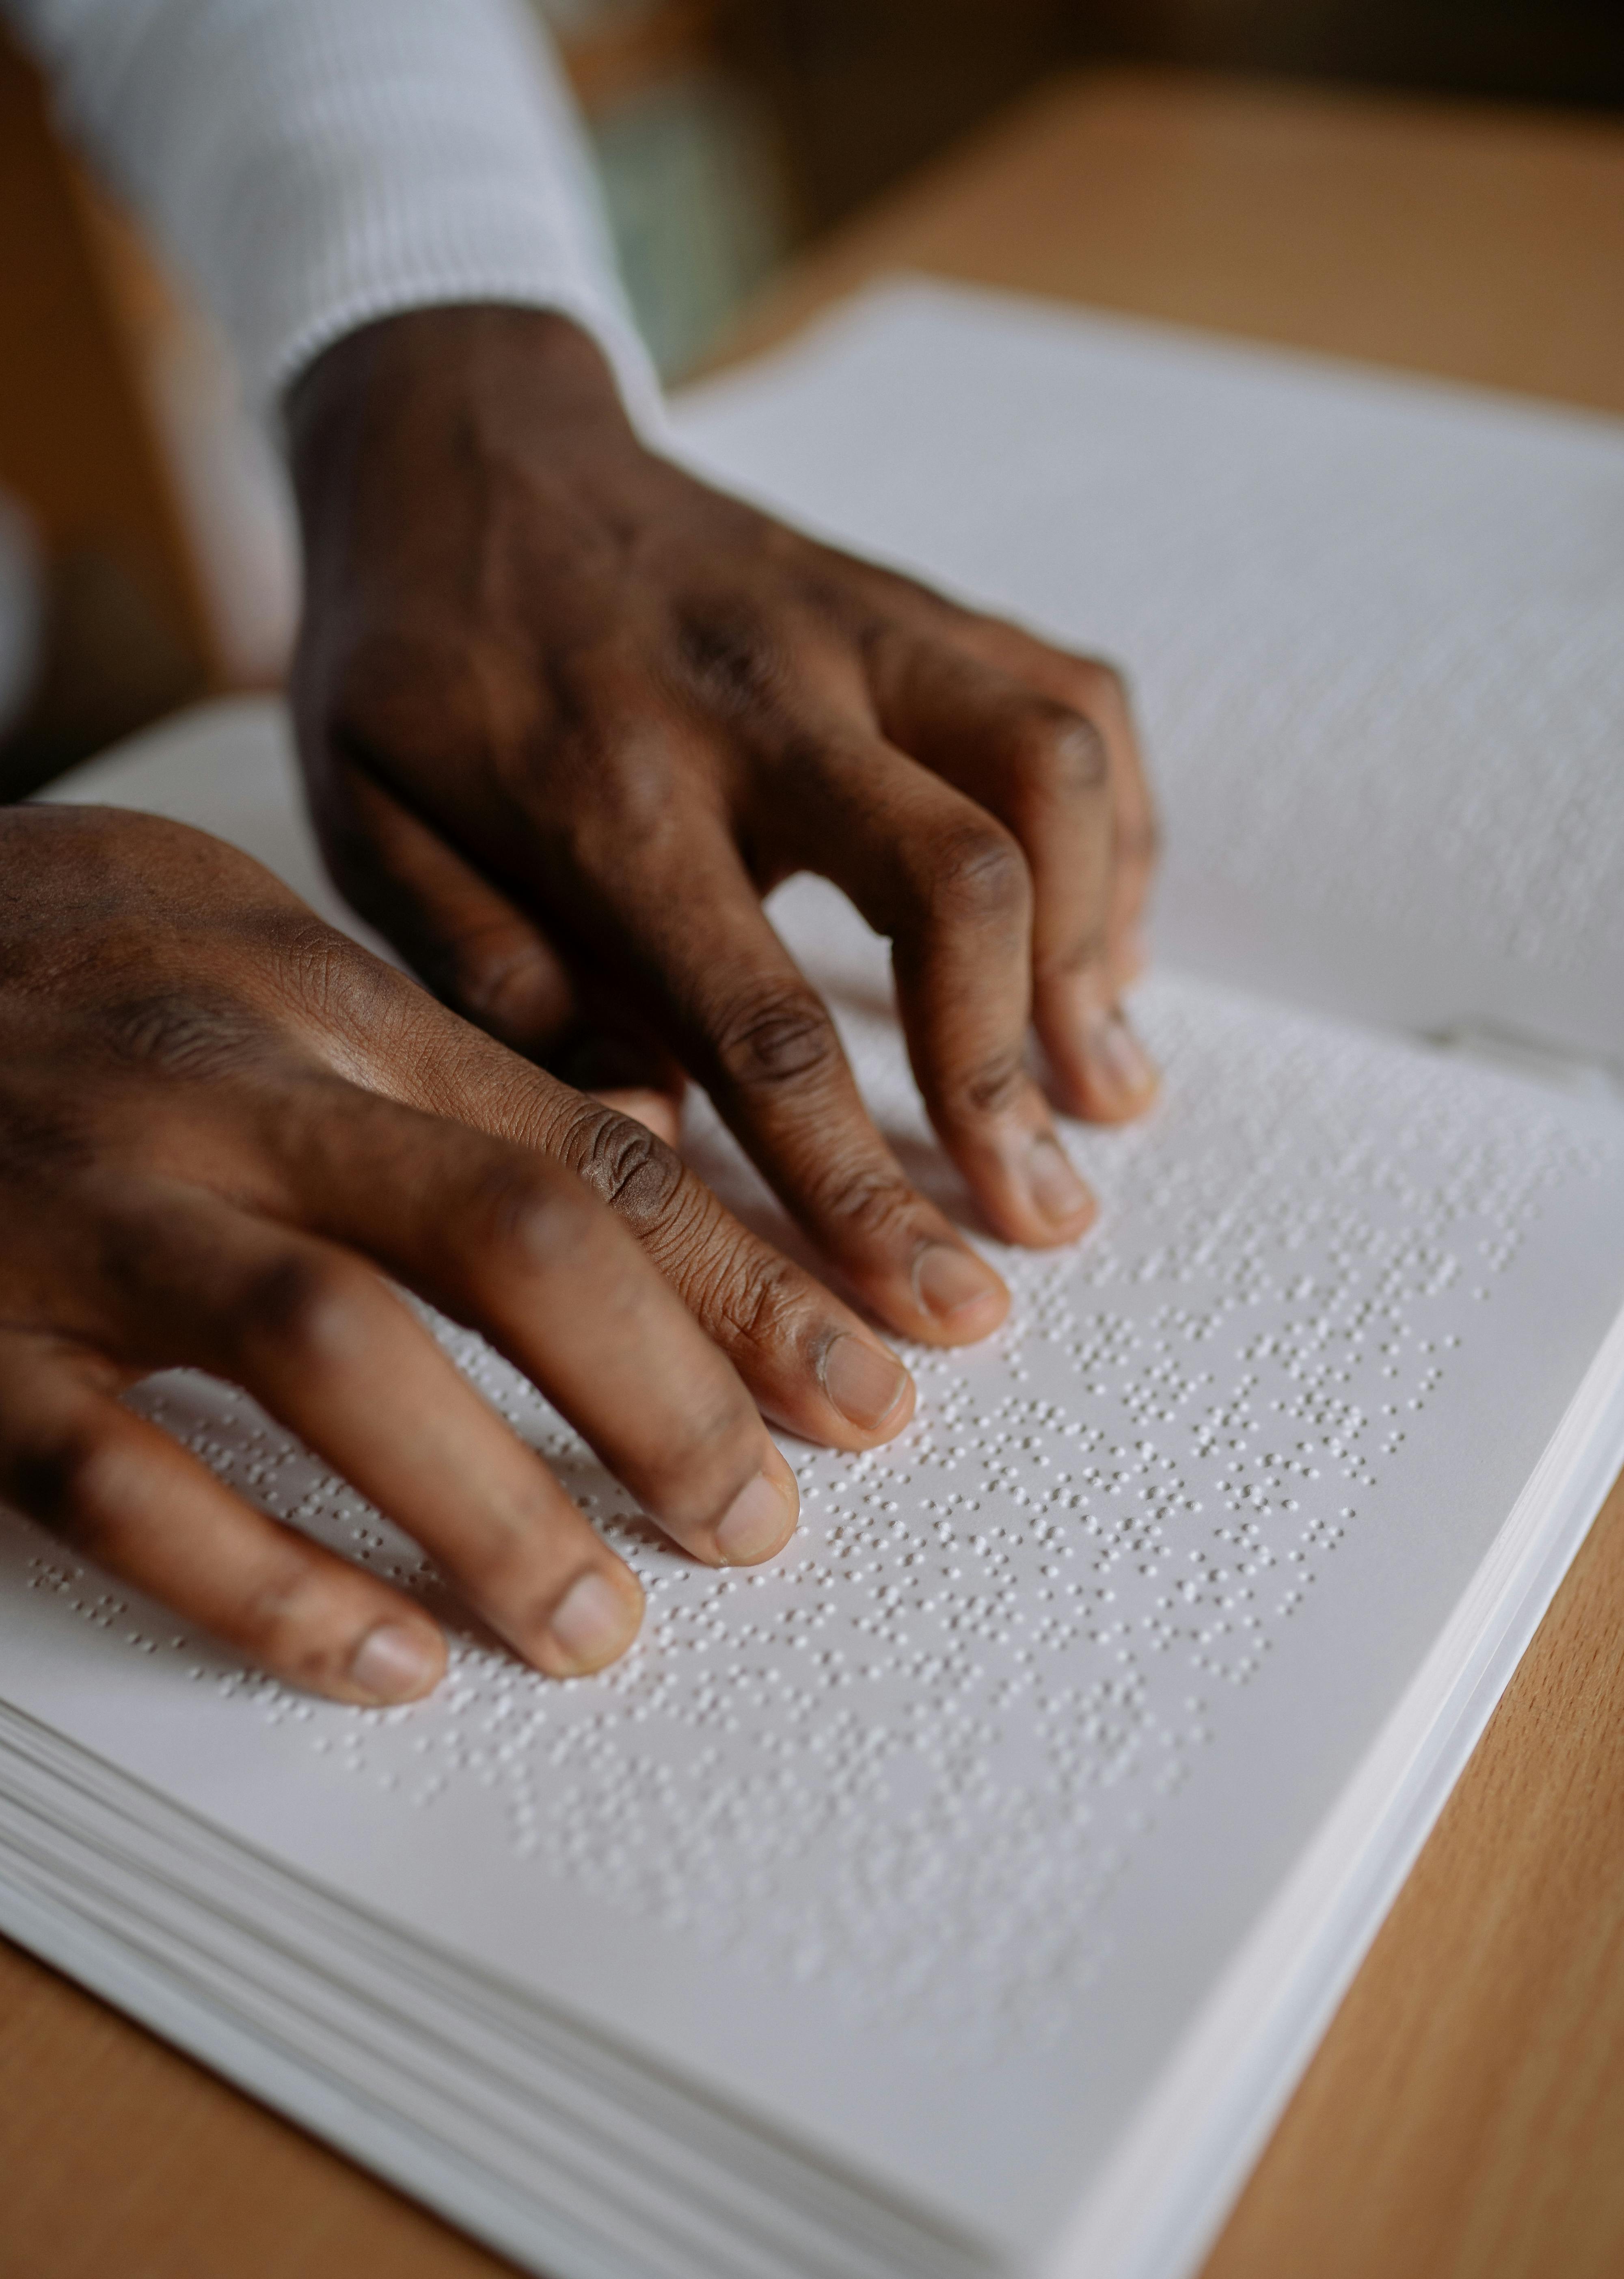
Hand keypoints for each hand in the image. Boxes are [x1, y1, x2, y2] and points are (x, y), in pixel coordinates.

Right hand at [0, 806, 916, 1703]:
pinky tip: (384, 1662)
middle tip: (764, 1522)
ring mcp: (75, 1217)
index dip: (746, 1277)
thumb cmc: (24, 970)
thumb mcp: (229, 951)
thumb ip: (415, 1062)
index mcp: (299, 994)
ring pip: (333, 1354)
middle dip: (668, 1391)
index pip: (580, 1142)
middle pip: (503, 1234)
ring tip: (602, 1626)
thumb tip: (632, 1170)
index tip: (875, 1379)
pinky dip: (263, 1583)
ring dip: (493, 1508)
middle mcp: (210, 1093)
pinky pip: (121, 1477)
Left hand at [290, 306, 1157, 1348]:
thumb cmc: (412, 664)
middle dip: (1009, 1076)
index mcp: (605, 790)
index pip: (761, 1022)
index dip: (857, 1180)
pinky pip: (1072, 701)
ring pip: (1052, 769)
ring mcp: (855, 625)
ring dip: (1098, 949)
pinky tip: (1101, 948)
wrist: (458, 436)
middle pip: (957, 882)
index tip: (924, 1299)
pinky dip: (1119, 838)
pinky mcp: (912, 596)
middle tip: (1039, 1215)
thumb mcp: (375, 828)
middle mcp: (757, 699)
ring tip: (1103, 1091)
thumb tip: (644, 1137)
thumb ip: (498, 983)